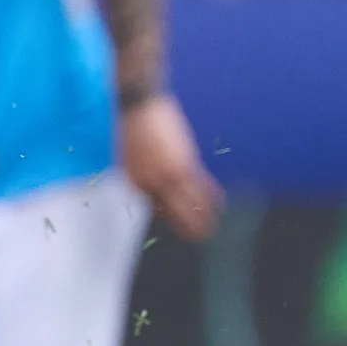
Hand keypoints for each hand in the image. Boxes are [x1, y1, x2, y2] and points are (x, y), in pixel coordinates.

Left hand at [119, 91, 222, 241]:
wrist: (139, 106)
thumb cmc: (131, 130)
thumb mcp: (127, 157)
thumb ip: (141, 175)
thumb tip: (154, 188)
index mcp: (135, 181)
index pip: (152, 207)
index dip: (165, 216)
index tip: (175, 221)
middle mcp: (151, 182)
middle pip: (171, 211)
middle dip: (185, 226)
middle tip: (197, 238)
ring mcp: (168, 174)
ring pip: (189, 202)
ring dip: (202, 217)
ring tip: (211, 230)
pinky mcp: (184, 163)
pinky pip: (200, 184)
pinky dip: (210, 195)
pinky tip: (218, 203)